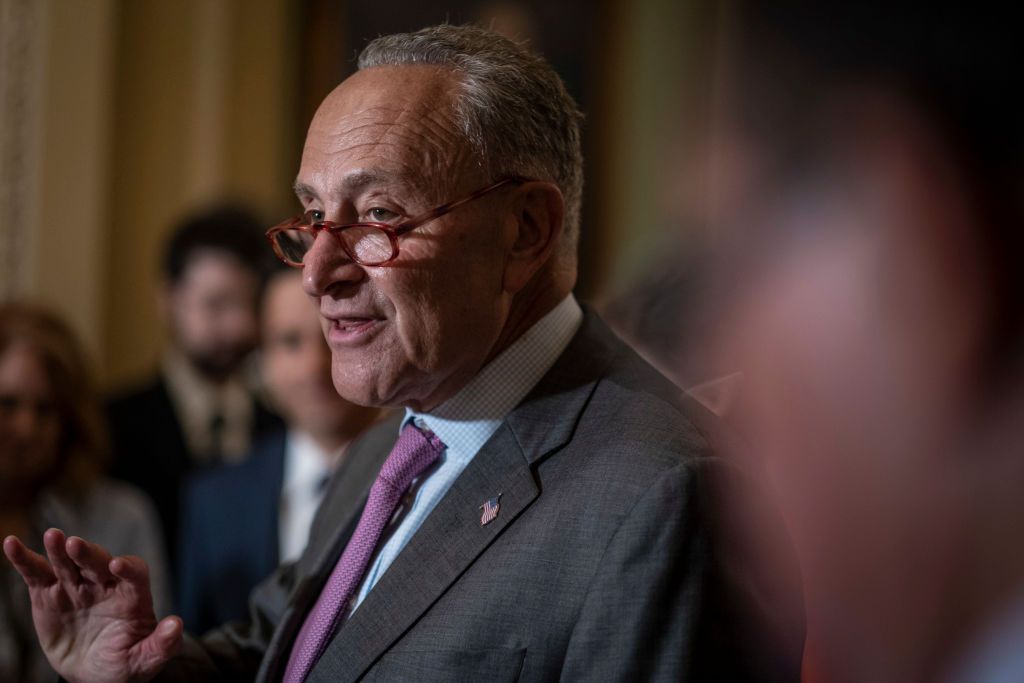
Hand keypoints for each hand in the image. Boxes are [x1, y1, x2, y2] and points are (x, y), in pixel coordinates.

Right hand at [3, 528, 181, 682]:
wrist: (92, 674)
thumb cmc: (123, 663)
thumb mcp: (145, 660)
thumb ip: (162, 644)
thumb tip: (177, 625)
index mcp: (132, 596)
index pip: (135, 573)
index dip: (128, 568)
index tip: (119, 566)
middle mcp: (105, 584)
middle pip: (98, 562)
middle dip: (89, 553)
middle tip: (75, 544)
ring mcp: (76, 586)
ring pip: (68, 562)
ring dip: (60, 549)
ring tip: (52, 536)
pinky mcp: (49, 593)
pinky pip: (36, 573)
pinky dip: (24, 559)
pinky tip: (11, 545)